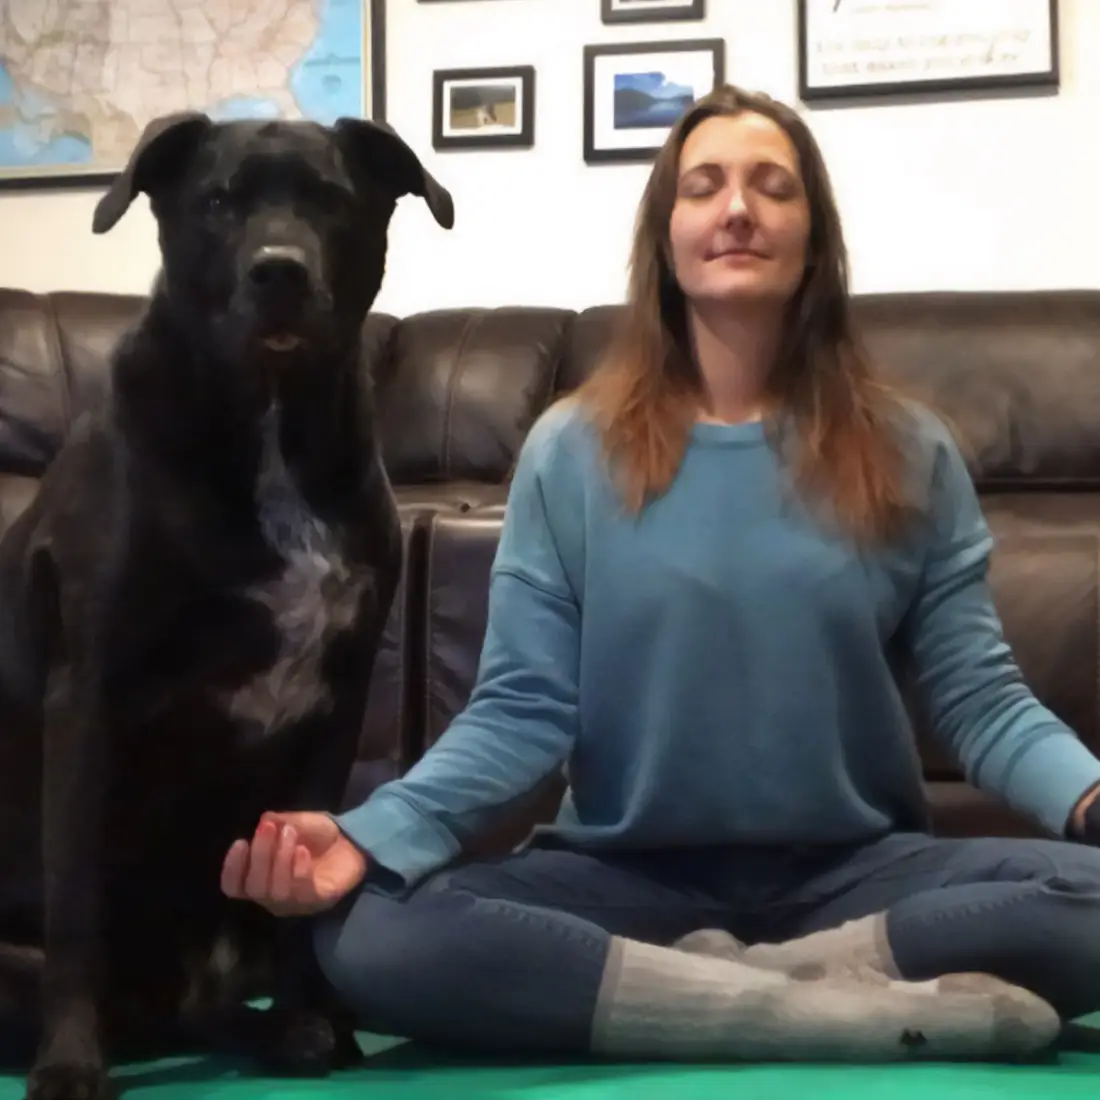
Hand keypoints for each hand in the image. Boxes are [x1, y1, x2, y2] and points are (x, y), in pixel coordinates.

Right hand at [221, 811, 367, 915]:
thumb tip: (264, 820)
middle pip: (254, 887)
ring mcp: (296, 902)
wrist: (354, 841)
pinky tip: (303, 851)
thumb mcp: (295, 822)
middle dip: (259, 855)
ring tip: (290, 833)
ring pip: (276, 891)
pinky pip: (303, 892)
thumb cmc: (317, 835)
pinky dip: (299, 870)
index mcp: (261, 879)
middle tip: (268, 828)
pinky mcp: (319, 901)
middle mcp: (273, 897)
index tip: (240, 842)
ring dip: (280, 859)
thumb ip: (278, 822)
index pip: (234, 886)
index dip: (232, 869)